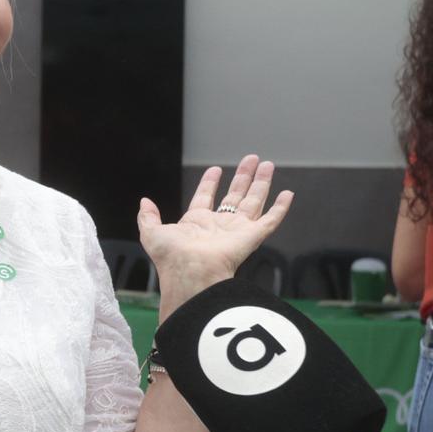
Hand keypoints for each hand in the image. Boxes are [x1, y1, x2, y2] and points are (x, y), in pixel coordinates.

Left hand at [137, 156, 293, 317]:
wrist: (190, 272)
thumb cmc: (171, 257)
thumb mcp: (152, 232)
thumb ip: (148, 216)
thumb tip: (144, 202)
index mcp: (197, 223)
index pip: (206, 197)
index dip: (210, 182)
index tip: (215, 169)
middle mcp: (219, 226)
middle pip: (235, 196)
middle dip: (243, 177)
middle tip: (251, 159)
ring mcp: (237, 231)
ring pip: (254, 201)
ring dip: (262, 183)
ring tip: (267, 164)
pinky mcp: (253, 236)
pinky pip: (271, 220)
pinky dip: (281, 208)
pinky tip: (288, 194)